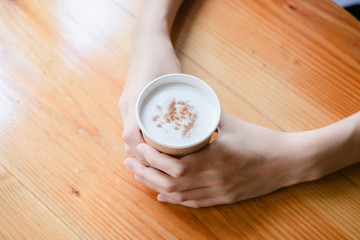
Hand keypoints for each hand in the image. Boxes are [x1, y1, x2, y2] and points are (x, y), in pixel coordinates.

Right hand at [119, 36, 180, 164]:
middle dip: (141, 157)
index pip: (130, 137)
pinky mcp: (130, 102)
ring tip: (158, 162)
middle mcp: (127, 106)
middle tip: (160, 169)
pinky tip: (153, 144)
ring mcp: (127, 104)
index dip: (142, 155)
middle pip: (128, 140)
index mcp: (134, 103)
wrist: (147, 41)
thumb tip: (200, 124)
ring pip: (129, 135)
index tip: (156, 165)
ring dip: (139, 149)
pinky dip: (139, 138)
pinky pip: (131, 125)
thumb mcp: (174, 80)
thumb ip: (182, 101)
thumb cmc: (161, 58)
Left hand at [124, 111, 304, 207]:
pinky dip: (175, 200)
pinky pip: (195, 203)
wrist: (288, 161)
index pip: (174, 166)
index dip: (152, 159)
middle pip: (170, 183)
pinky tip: (162, 197)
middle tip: (129, 163)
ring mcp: (219, 192)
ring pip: (179, 195)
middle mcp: (214, 180)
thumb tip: (189, 102)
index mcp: (215, 159)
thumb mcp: (232, 122)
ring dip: (156, 187)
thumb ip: (208, 113)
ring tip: (139, 176)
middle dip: (145, 173)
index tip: (139, 149)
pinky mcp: (225, 198)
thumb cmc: (261, 140)